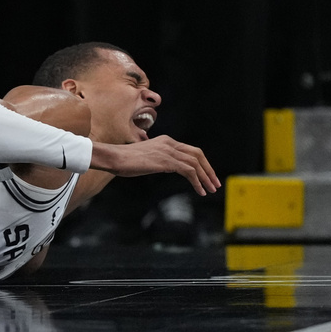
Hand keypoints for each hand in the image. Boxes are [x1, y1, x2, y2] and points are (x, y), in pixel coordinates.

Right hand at [90, 135, 220, 196]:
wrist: (114, 157)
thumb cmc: (124, 160)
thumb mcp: (145, 157)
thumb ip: (157, 159)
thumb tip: (163, 167)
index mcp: (166, 140)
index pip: (190, 150)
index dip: (202, 163)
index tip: (207, 176)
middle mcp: (170, 143)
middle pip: (197, 154)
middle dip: (209, 170)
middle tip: (215, 184)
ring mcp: (169, 151)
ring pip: (196, 164)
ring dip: (205, 178)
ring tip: (210, 190)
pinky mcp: (167, 161)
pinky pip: (189, 171)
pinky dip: (197, 182)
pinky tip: (200, 191)